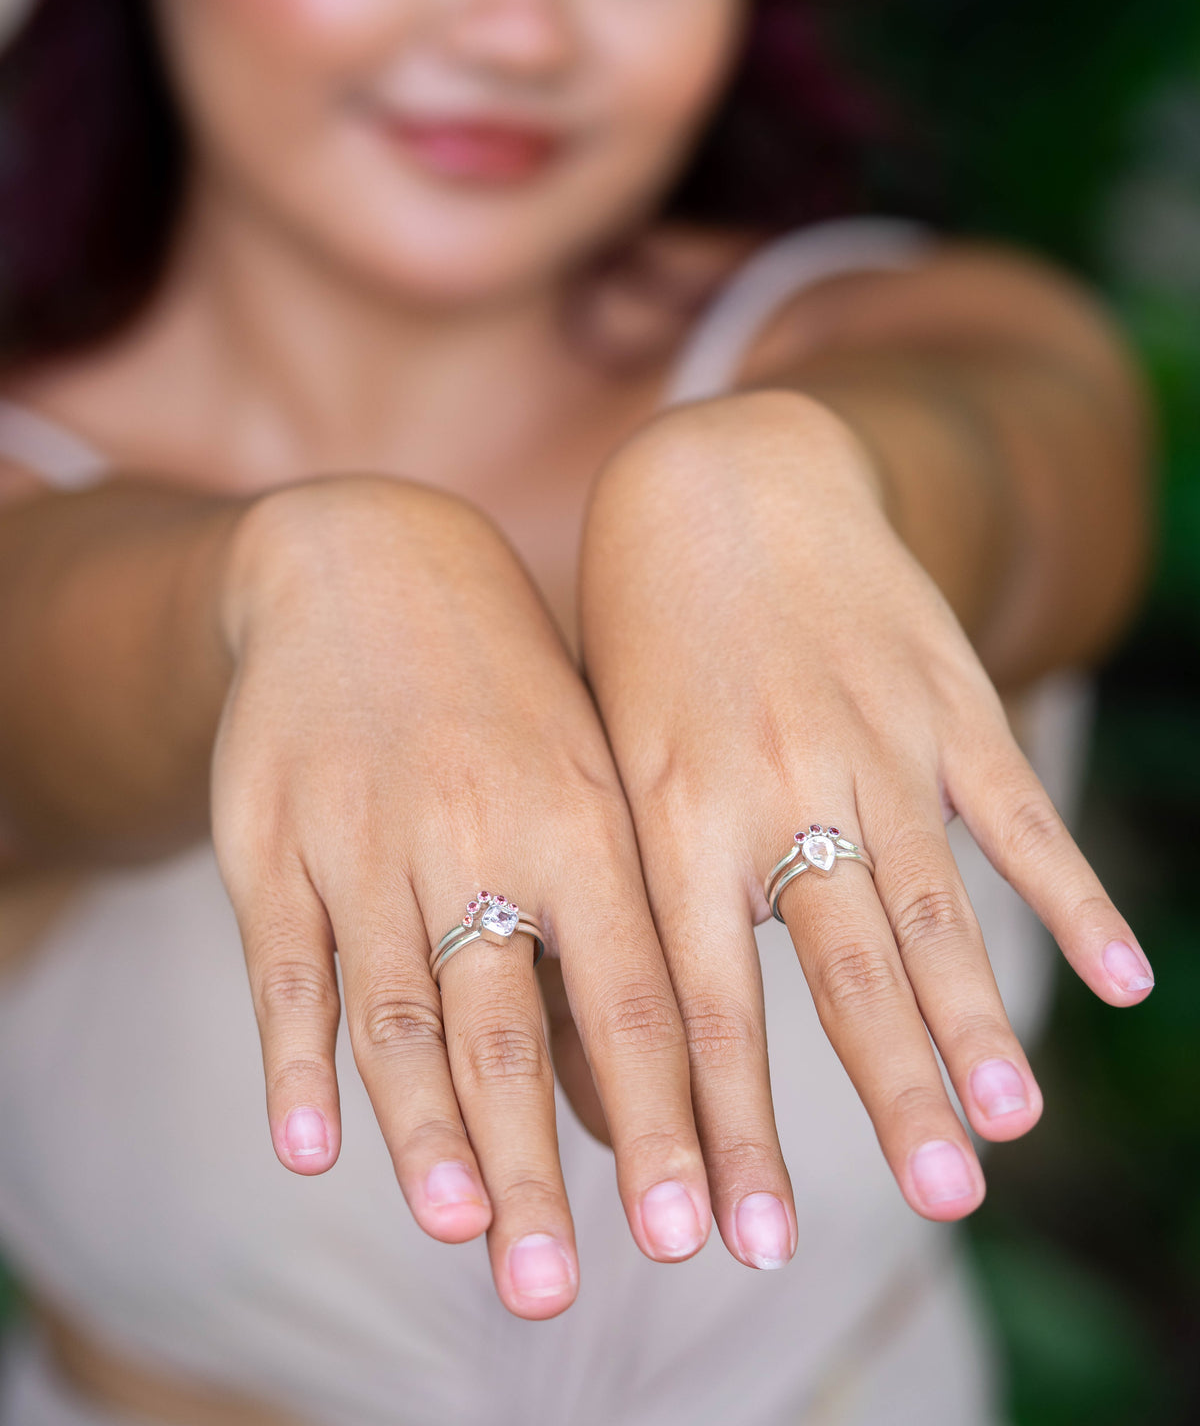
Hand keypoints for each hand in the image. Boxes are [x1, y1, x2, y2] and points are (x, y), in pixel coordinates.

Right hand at [212, 477, 709, 1319]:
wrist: (365, 565)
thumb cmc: (506, 707)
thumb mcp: (585, 789)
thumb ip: (608, 942)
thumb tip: (638, 1116)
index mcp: (587, 821)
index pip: (642, 995)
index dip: (674, 1118)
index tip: (704, 1233)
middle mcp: (484, 832)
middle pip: (512, 1025)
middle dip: (537, 1164)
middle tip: (553, 1288)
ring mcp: (370, 834)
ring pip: (401, 1004)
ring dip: (427, 1128)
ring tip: (458, 1230)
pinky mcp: (273, 837)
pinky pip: (284, 960)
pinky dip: (296, 1056)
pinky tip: (309, 1144)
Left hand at [579, 390, 1153, 1263]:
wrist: (721, 483)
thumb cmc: (640, 646)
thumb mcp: (608, 764)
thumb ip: (635, 899)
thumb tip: (627, 1067)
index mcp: (669, 813)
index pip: (695, 1002)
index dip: (715, 1126)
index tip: (723, 1238)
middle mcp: (773, 783)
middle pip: (836, 968)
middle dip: (880, 1095)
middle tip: (926, 1205)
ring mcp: (869, 737)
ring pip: (931, 902)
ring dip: (971, 1019)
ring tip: (1005, 1128)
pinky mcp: (940, 696)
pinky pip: (1011, 809)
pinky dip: (1070, 893)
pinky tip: (1120, 977)